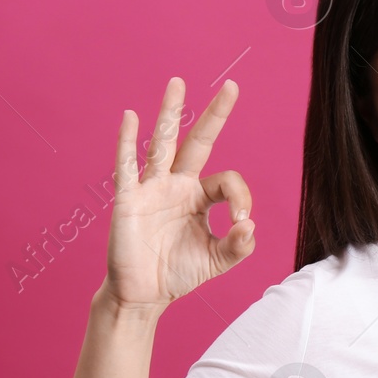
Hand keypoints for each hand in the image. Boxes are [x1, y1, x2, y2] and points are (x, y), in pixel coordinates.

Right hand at [97, 77, 254, 313]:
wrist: (143, 294)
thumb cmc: (178, 273)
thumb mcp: (216, 260)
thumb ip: (238, 246)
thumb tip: (250, 225)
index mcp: (199, 196)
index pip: (227, 181)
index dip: (240, 197)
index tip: (241, 222)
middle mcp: (177, 185)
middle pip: (197, 142)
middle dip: (214, 115)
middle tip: (232, 86)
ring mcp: (151, 189)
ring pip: (162, 145)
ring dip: (170, 114)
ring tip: (178, 83)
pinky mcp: (128, 200)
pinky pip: (127, 167)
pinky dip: (127, 142)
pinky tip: (130, 117)